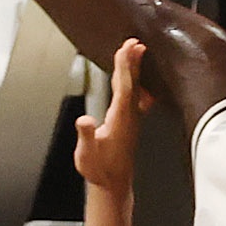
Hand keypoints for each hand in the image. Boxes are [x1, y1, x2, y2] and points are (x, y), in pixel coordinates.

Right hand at [74, 38, 151, 190]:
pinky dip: (135, 83)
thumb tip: (85, 121)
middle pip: (133, 82)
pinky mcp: (130, 123)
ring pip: (136, 87)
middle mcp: (129, 116)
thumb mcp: (87, 154)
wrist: (113, 184)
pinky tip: (140, 80)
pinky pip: (135, 96)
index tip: (126, 48)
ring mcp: (132, 119)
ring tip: (138, 51)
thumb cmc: (99, 169)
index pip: (124, 86)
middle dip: (132, 61)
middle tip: (135, 42)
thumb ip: (87, 135)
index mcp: (120, 118)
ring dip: (135, 69)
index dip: (125, 66)